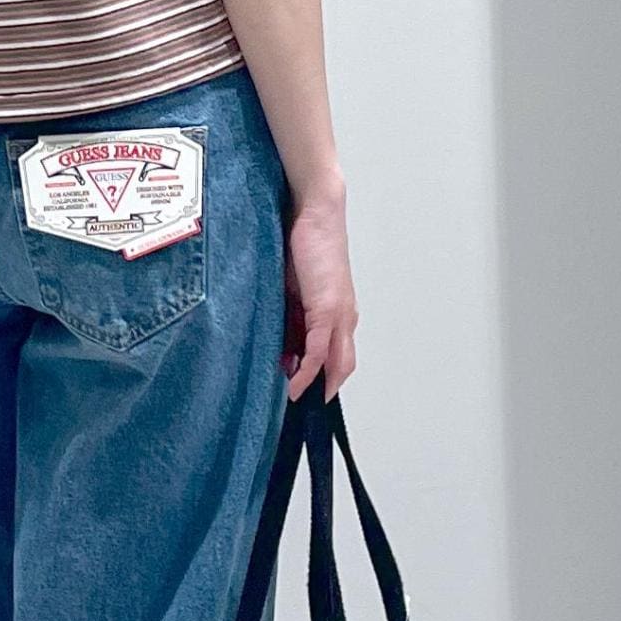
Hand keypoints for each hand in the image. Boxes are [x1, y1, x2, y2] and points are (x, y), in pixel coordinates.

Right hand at [281, 190, 357, 403]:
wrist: (314, 210)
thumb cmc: (301, 240)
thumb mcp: (290, 287)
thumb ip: (287, 316)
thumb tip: (277, 346)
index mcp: (336, 311)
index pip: (335, 356)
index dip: (322, 379)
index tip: (301, 396)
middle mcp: (343, 316)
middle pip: (342, 367)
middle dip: (323, 390)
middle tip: (301, 410)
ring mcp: (339, 314)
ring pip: (335, 363)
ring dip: (315, 385)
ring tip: (294, 402)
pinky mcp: (328, 308)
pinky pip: (320, 350)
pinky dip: (308, 371)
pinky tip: (294, 385)